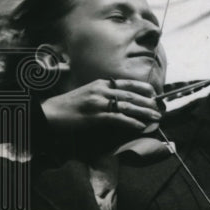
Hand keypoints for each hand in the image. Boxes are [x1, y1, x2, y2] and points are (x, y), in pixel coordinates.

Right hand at [40, 79, 161, 137]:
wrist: (50, 113)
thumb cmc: (68, 105)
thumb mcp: (88, 93)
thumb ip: (103, 94)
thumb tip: (120, 101)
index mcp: (100, 83)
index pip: (126, 83)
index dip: (142, 88)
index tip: (154, 93)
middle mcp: (101, 90)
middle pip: (130, 95)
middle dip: (147, 102)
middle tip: (159, 108)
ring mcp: (98, 103)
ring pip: (127, 106)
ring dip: (143, 112)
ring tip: (155, 117)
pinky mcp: (95, 116)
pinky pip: (117, 118)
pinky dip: (131, 122)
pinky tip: (140, 126)